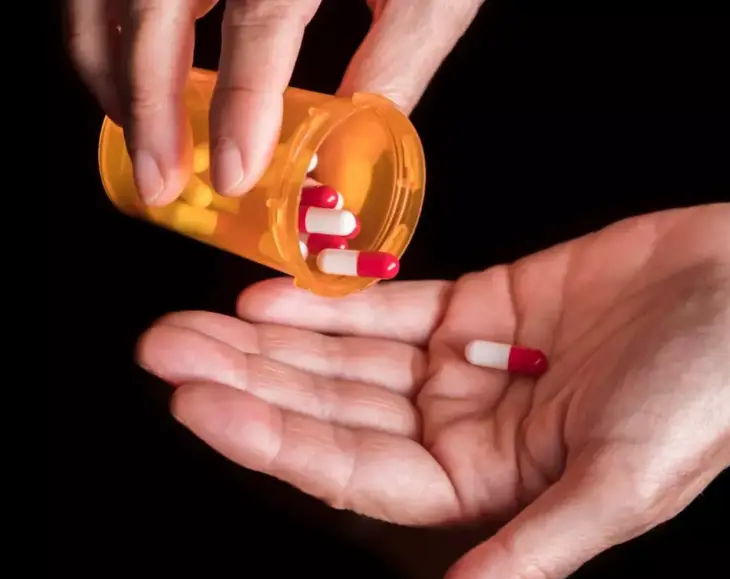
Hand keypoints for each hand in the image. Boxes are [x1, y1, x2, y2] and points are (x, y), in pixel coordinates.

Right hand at [66, 0, 481, 204]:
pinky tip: (136, 76)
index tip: (234, 173)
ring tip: (142, 139)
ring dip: (113, 65)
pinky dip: (109, 26)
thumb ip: (387, 74)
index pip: (261, 15)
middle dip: (148, 99)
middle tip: (159, 179)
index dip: (240, 99)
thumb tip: (342, 162)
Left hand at [137, 203, 729, 578]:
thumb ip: (524, 559)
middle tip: (166, 353)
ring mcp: (471, 367)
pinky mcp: (487, 305)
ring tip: (195, 321)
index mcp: (491, 490)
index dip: (275, 440)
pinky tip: (277, 294)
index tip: (201, 405)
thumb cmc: (712, 401)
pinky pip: (395, 307)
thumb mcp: (617, 491)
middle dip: (251, 384)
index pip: (356, 472)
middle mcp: (468, 432)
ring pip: (352, 358)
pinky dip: (338, 301)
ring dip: (276, 340)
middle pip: (336, 412)